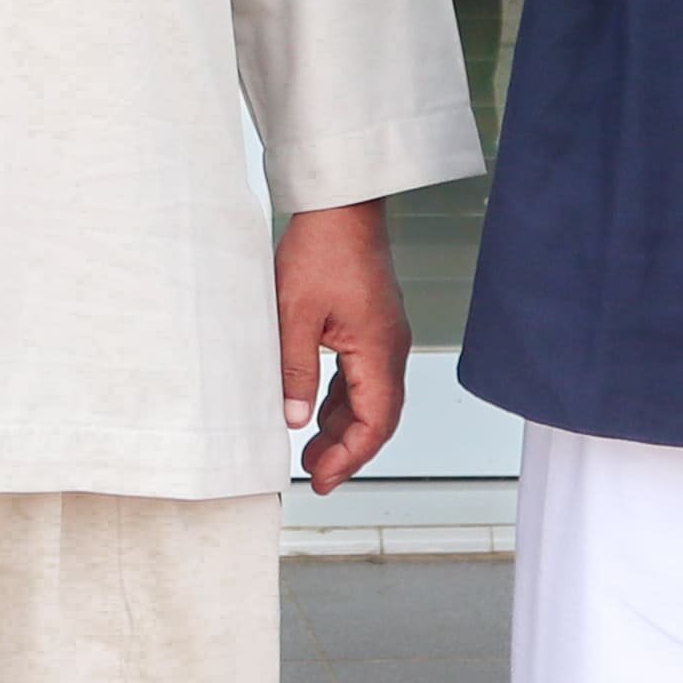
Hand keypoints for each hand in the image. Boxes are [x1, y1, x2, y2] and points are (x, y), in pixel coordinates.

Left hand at [276, 199, 409, 493]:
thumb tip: (294, 420)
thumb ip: (295, 370)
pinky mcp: (370, 324)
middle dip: (347, 449)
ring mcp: (382, 335)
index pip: (374, 422)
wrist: (340, 203)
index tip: (323, 480)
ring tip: (310, 451)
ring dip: (342, 426)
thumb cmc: (322, 248)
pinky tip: (316, 409)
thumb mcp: (294, 314)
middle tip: (315, 475)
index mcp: (378, 350)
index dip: (350, 457)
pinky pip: (360, 375)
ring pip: (368, 397)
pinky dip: (341, 398)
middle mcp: (389, 348)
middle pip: (376, 416)